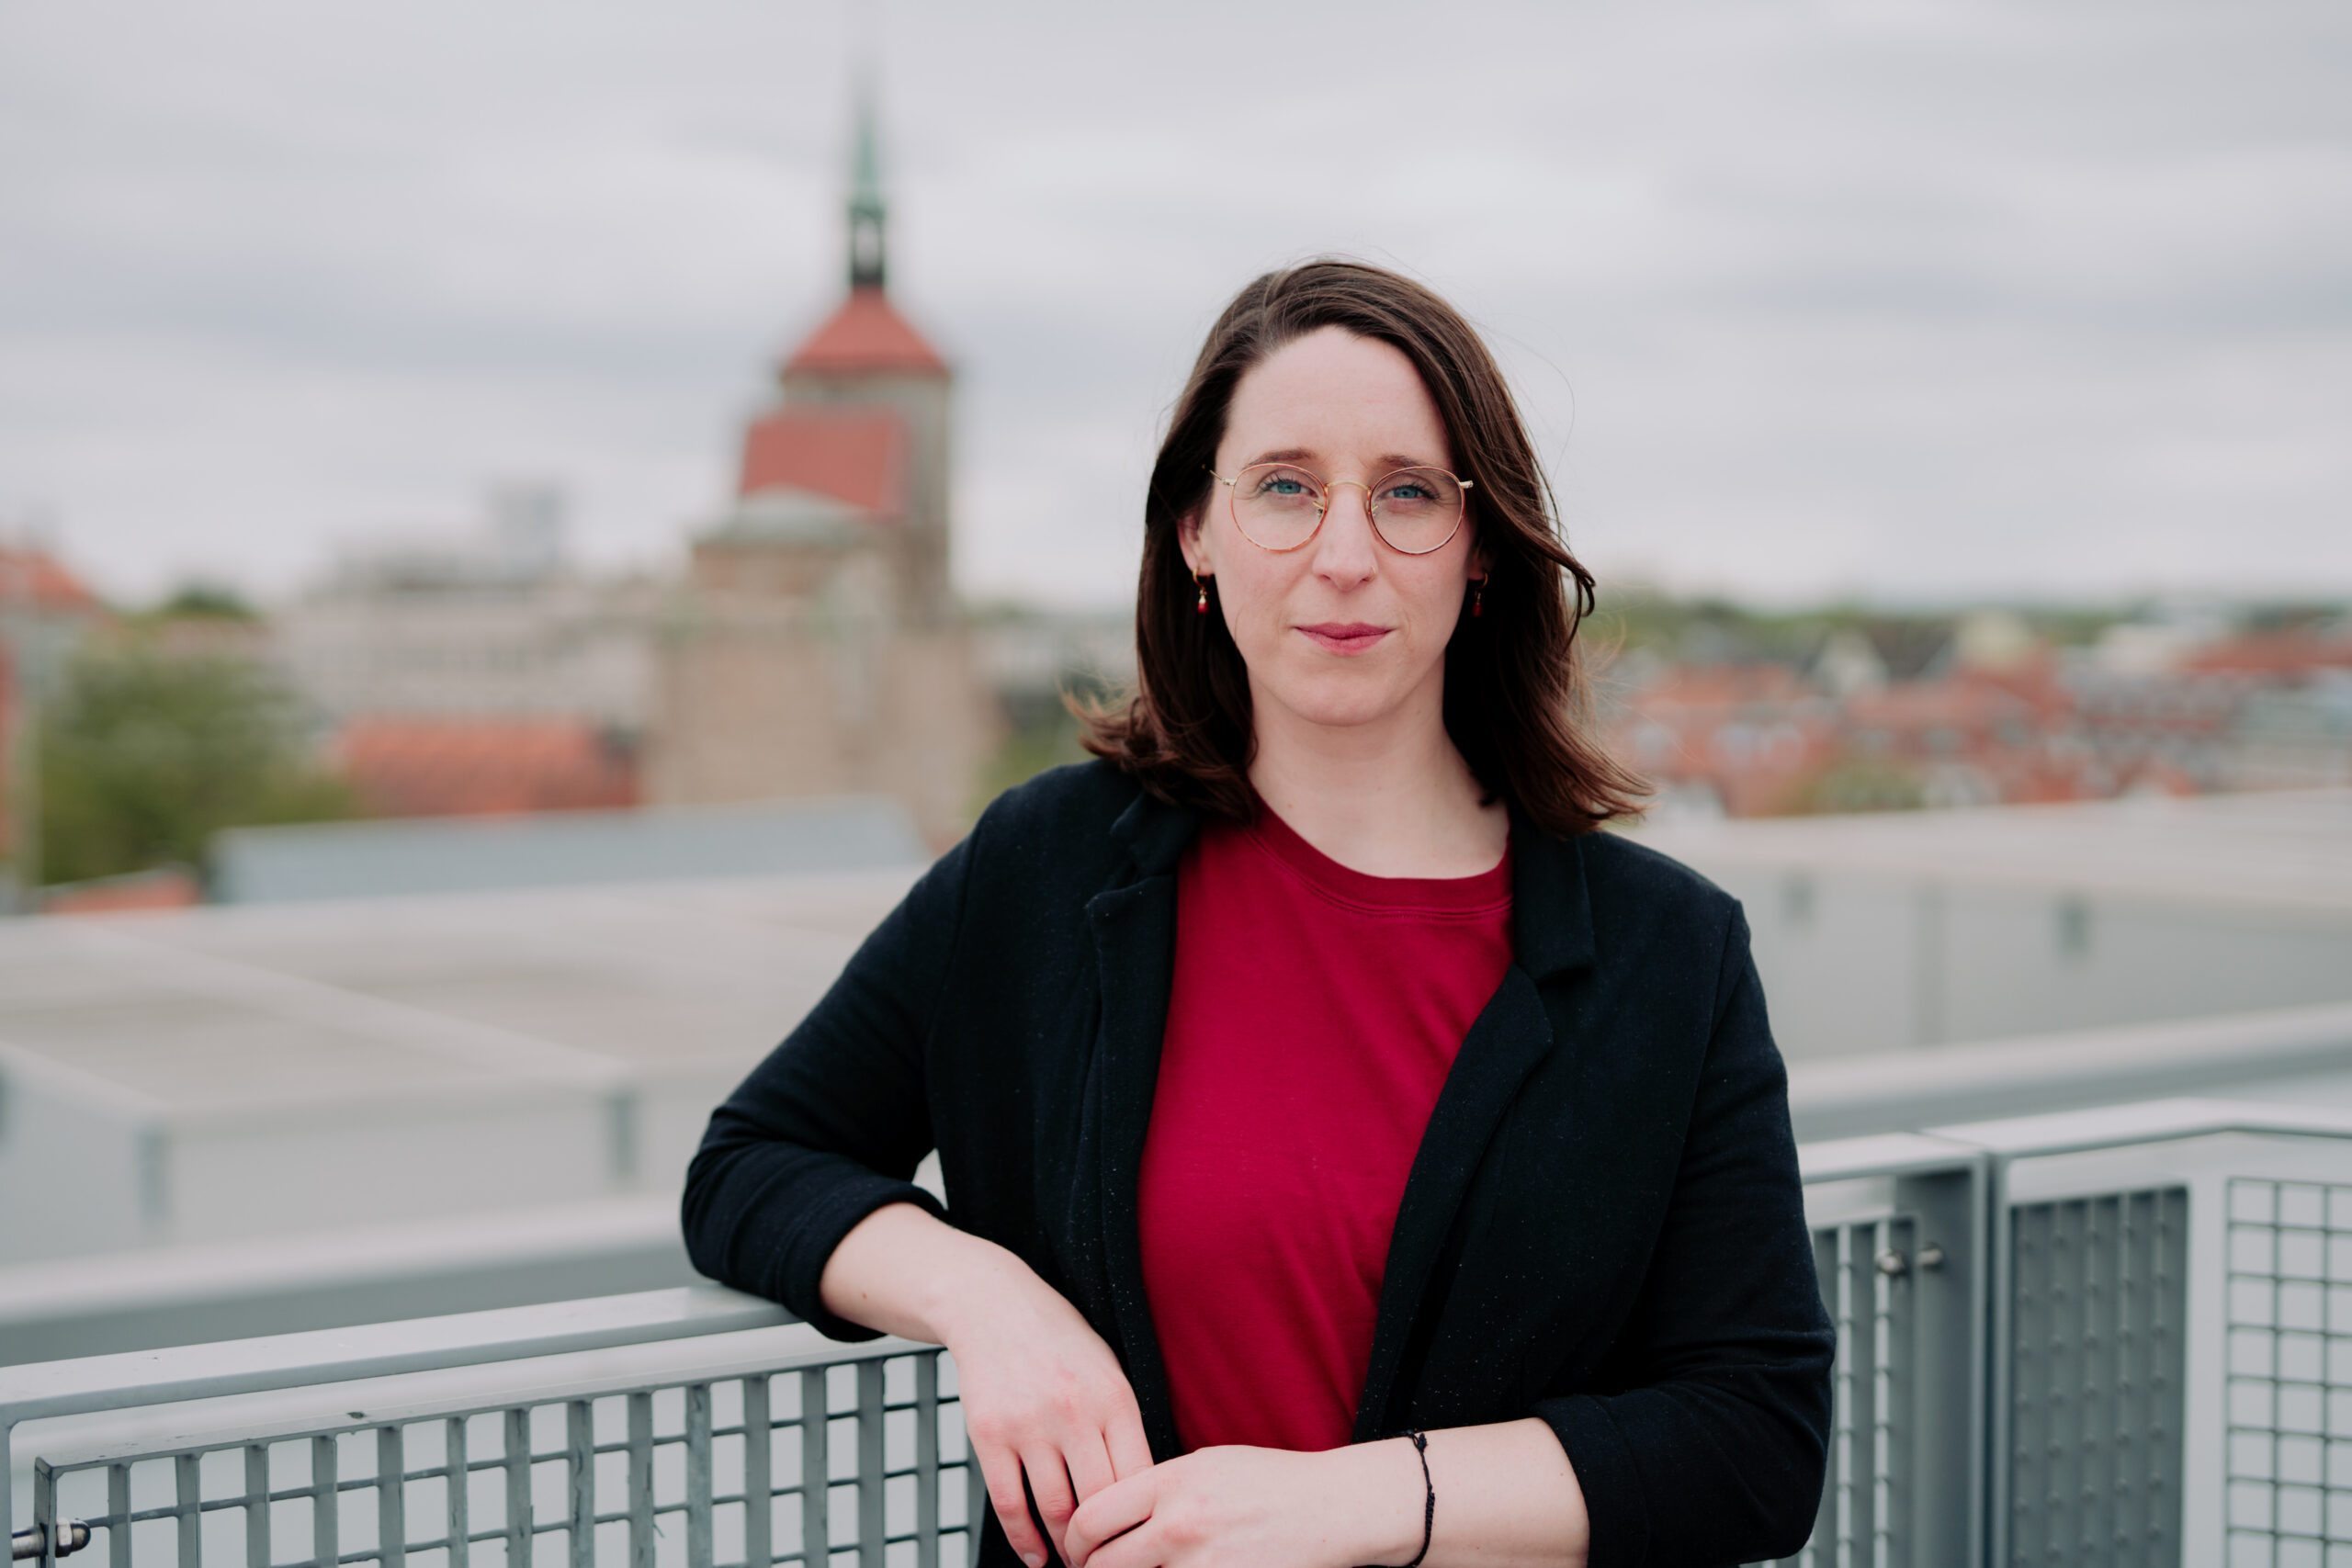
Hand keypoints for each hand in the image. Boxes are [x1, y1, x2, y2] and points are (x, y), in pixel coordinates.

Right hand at [821, 1205, 1152, 1564]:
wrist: (992, 1304)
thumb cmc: (1059, 1340)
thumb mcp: (1108, 1369)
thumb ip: (1126, 1424)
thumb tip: (1147, 1491)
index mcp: (1115, 1397)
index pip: (1141, 1479)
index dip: (1144, 1521)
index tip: (1144, 1542)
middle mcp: (1075, 1413)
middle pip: (1101, 1503)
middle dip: (1108, 1543)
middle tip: (1109, 1559)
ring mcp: (1029, 1425)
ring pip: (1056, 1511)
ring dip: (1067, 1548)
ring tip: (1076, 1559)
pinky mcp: (989, 1435)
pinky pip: (1009, 1504)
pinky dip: (1024, 1541)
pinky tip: (1035, 1557)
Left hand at [1063, 1441, 1422, 1567]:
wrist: (1332, 1508)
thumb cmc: (1270, 1481)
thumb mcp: (1205, 1463)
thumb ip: (1154, 1488)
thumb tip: (1105, 1517)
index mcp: (1173, 1482)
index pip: (1092, 1516)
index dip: (1073, 1539)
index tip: (1077, 1548)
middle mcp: (1183, 1524)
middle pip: (1103, 1565)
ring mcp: (1204, 1565)